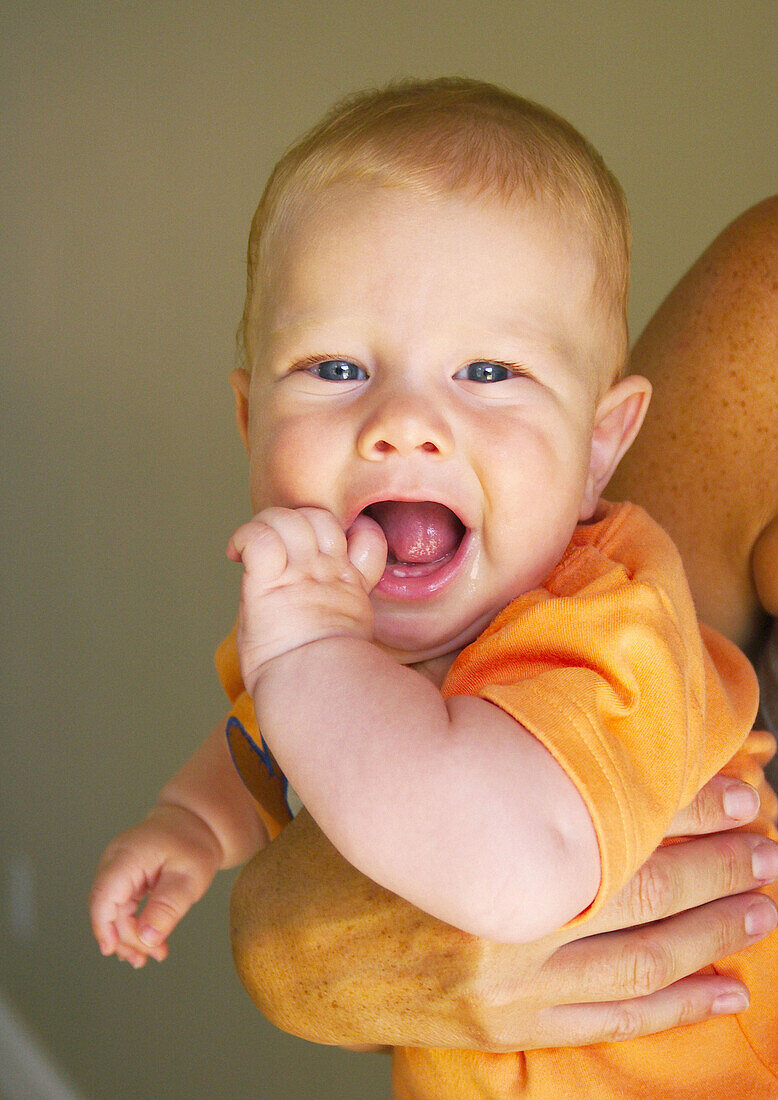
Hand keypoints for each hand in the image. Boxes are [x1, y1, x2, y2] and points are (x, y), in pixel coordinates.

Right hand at [90, 803, 223, 967]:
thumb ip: (167, 907)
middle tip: (150, 958)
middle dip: (125, 938)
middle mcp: (115, 860)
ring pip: (112, 910)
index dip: (104, 927)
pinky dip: (132, 924)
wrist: (197, 821)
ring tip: (150, 956)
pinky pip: (121, 904)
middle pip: (107, 908)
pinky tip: (146, 941)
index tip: (113, 951)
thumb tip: (146, 938)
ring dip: (127, 936)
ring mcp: (117, 867)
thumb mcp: (188, 877)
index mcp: (127, 856)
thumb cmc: (193, 844)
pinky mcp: (124, 875)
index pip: (104, 896)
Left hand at [227, 506, 385, 695]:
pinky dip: (242, 537)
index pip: (365, 535)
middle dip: (298, 523)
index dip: (343, 534)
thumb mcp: (350, 643)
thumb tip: (330, 628)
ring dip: (270, 526)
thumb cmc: (327, 680)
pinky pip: (257, 537)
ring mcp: (300, 573)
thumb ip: (341, 617)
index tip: (318, 550)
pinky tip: (234, 554)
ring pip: (289, 518)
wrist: (317, 689)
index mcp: (349, 587)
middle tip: (277, 551)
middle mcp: (327, 572)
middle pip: (320, 518)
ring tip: (258, 552)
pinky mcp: (268, 581)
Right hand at [229, 775, 777, 1049]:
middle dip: (715, 863)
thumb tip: (553, 720)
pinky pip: (607, 1022)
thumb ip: (475, 763)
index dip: (682, 804)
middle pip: (640, 891)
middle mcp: (509, 925)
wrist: (288, 953)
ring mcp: (510, 985)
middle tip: (767, 838)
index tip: (738, 782)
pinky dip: (674, 1008)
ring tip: (765, 903)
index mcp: (484, 853)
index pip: (611, 824)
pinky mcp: (505, 1026)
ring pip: (640, 960)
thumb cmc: (344, 855)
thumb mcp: (405, 791)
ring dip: (712, 930)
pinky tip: (723, 991)